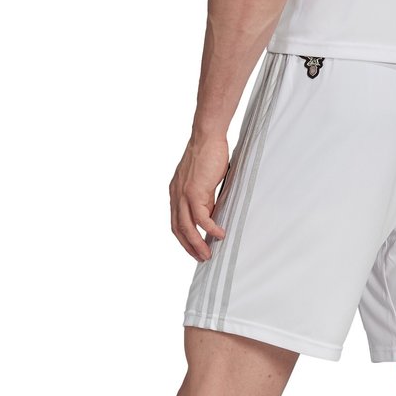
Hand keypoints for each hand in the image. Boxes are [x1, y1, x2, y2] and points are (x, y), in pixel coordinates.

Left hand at [169, 135, 228, 260]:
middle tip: (201, 258)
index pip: (176, 222)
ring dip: (197, 244)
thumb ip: (205, 198)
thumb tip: (212, 214)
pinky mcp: (194, 192)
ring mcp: (183, 194)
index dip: (184, 238)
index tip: (194, 249)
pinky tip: (219, 234)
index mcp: (176, 193)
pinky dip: (210, 229)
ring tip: (208, 254)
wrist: (207, 137)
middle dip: (189, 247)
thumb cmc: (209, 154)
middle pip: (178, 229)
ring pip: (187, 227)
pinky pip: (201, 218)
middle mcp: (176, 195)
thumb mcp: (205, 182)